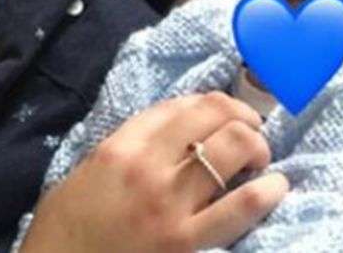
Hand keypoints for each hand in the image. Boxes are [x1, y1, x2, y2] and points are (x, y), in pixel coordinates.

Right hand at [20, 92, 289, 252]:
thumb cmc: (67, 225)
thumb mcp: (89, 169)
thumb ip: (129, 145)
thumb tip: (175, 132)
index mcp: (120, 146)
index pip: (180, 105)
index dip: (213, 103)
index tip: (223, 114)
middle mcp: (147, 166)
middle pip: (214, 116)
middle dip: (242, 118)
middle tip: (250, 132)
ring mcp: (169, 204)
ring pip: (233, 148)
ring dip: (256, 146)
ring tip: (259, 158)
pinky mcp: (185, 242)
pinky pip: (239, 208)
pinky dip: (266, 192)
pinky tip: (275, 187)